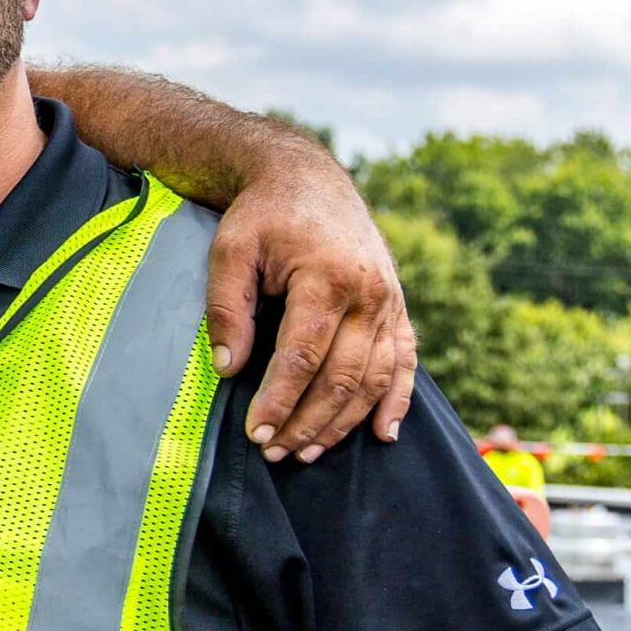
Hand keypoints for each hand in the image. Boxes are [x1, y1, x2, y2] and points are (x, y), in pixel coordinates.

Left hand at [206, 155, 416, 462]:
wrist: (305, 177)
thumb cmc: (262, 215)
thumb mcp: (229, 250)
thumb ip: (226, 309)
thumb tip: (229, 369)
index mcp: (327, 278)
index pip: (303, 357)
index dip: (279, 400)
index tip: (255, 432)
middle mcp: (369, 293)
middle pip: (342, 377)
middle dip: (307, 422)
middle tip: (275, 452)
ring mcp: (389, 301)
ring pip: (374, 378)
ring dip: (343, 422)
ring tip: (308, 453)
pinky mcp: (397, 306)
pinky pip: (404, 361)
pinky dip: (396, 400)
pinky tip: (383, 434)